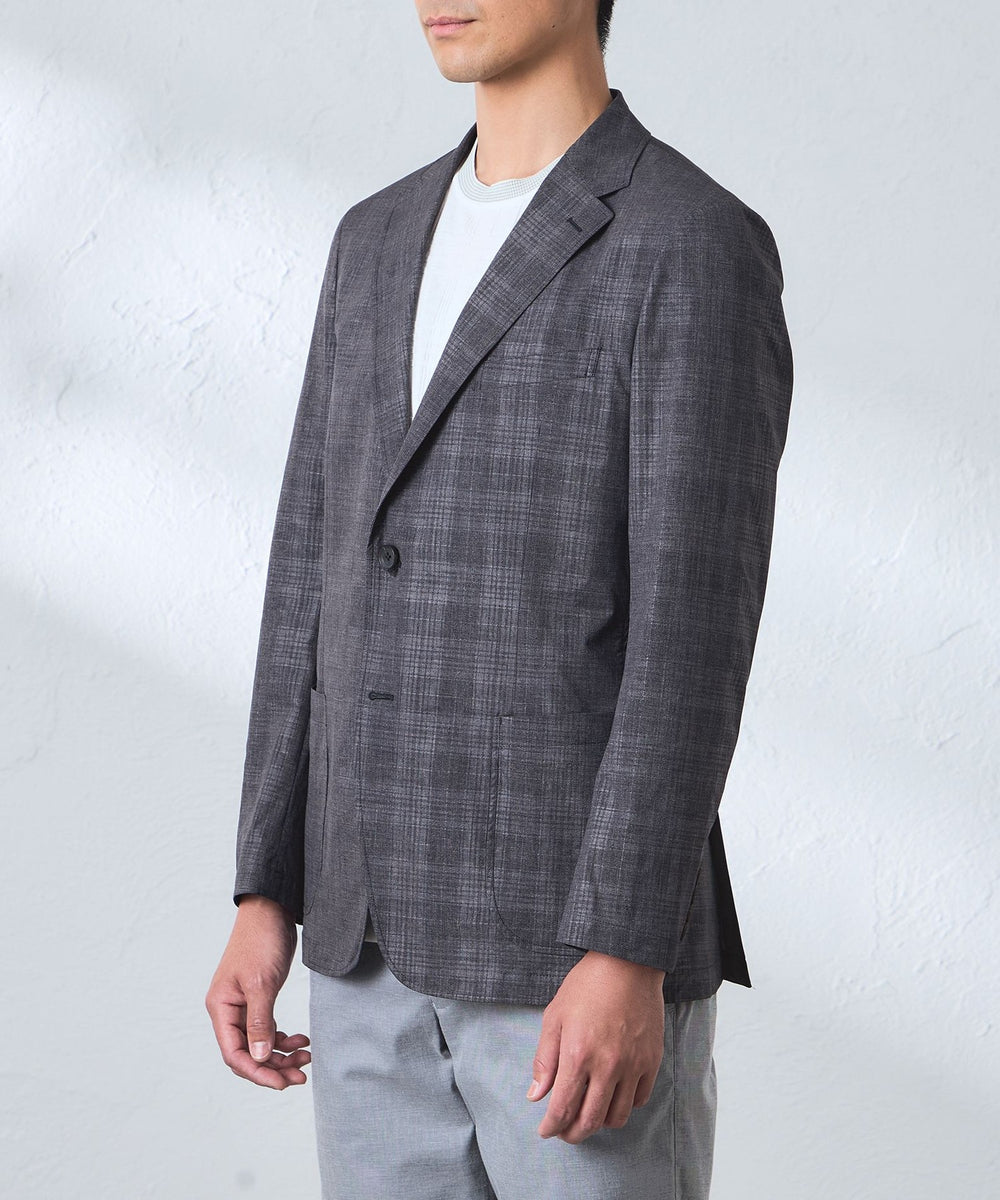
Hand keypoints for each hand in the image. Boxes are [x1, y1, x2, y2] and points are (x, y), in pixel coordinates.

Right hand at [205, 895, 310, 1089]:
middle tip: (301, 1077)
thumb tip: (258, 1058)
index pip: (234, 1054)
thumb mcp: (261, 983)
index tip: (283, 1083)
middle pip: (247, 1054)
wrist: (271, 910)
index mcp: (221, 1008)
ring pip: (260, 1044)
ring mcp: (244, 1006)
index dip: (257, 1072)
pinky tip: (302, 1040)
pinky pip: (268, 1030)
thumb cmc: (261, 941)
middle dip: (273, 1068)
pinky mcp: (259, 999)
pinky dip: (285, 1039)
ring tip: (307, 1058)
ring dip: (282, 1055)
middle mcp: (229, 1011)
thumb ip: (259, 1022)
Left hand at [527, 949, 664, 1142]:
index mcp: (577, 1055)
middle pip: (590, 1121)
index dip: (551, 1127)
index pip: (562, 1108)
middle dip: (573, 1134)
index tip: (545, 1131)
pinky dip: (624, 1106)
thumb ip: (544, 1059)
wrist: (627, 963)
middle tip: (565, 1132)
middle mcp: (607, 1066)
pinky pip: (639, 1099)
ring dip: (599, 1123)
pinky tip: (612, 1098)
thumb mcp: (555, 1016)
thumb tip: (535, 1096)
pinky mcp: (651, 1061)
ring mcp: (632, 1065)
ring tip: (588, 1115)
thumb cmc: (586, 986)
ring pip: (617, 1117)